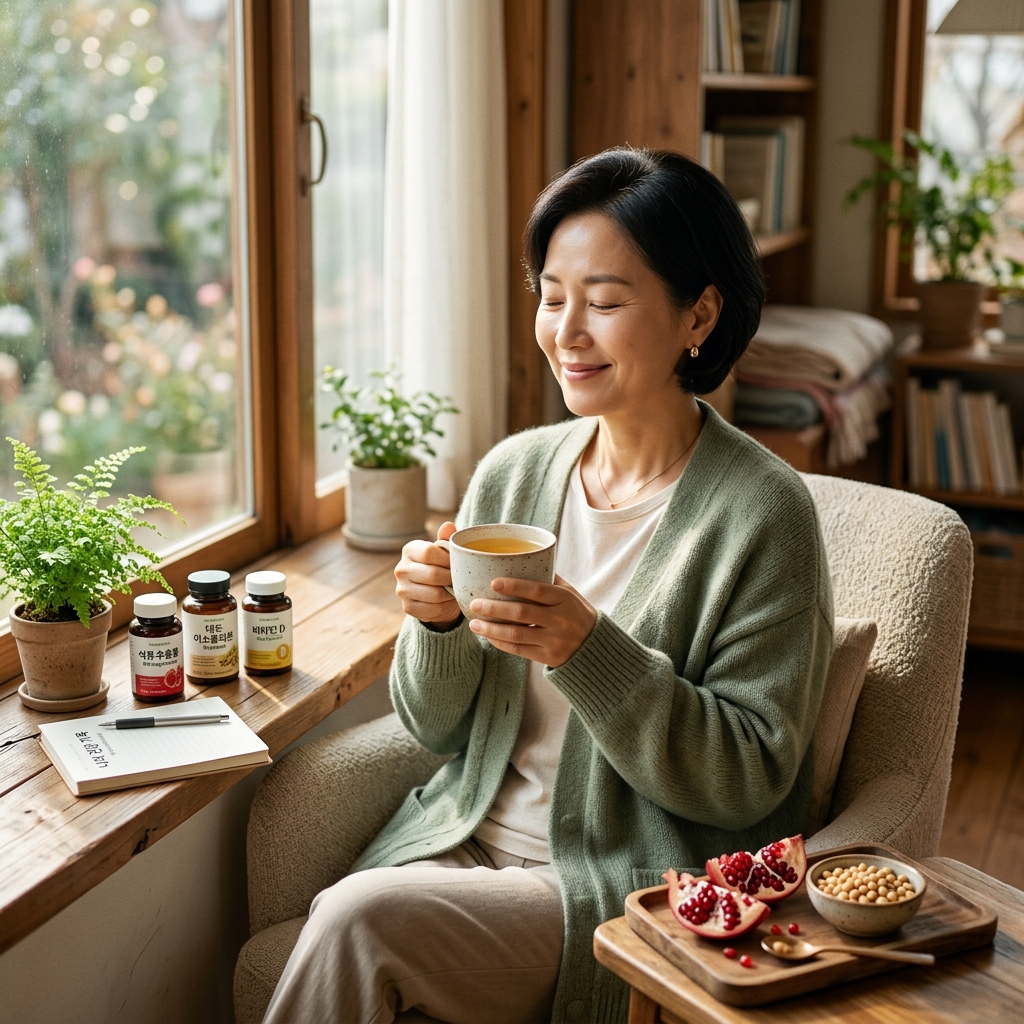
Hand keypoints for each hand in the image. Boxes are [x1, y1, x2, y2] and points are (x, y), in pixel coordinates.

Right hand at [394, 522, 462, 628]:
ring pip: (434, 594)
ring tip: (454, 589)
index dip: (448, 559)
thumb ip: (447, 540)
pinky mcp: (408, 607)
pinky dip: (444, 607)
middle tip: (459, 579)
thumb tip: (448, 525)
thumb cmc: (443, 566)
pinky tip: (447, 601)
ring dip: (450, 594)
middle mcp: (401, 569)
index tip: (457, 564)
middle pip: (433, 574)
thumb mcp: (446, 552)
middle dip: (451, 578)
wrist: (436, 593)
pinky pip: (432, 609)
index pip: (429, 552)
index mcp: (410, 550)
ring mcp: (402, 589)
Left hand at [467, 575, 597, 667]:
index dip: (514, 586)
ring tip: (473, 624)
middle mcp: (560, 620)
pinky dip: (501, 643)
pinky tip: (488, 636)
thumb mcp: (570, 593)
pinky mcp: (548, 657)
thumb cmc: (576, 613)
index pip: (537, 591)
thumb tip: (522, 558)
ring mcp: (554, 640)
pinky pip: (519, 650)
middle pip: (522, 613)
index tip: (493, 583)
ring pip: (517, 634)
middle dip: (495, 609)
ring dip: (492, 629)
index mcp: (565, 599)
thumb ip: (549, 579)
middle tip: (474, 604)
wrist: (595, 647)